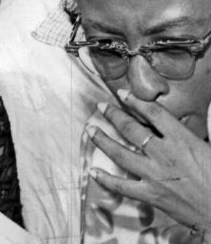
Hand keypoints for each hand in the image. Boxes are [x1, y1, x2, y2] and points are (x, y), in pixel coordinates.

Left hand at [87, 89, 210, 233]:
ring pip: (120, 153)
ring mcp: (155, 175)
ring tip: (90, 130)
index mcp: (183, 140)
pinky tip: (93, 172)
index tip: (122, 93)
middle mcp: (164, 154)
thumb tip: (192, 117)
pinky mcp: (151, 195)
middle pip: (131, 129)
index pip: (154, 113)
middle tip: (100, 106)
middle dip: (114, 115)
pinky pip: (122, 186)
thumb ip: (198, 132)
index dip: (136, 101)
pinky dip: (106, 179)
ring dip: (102, 140)